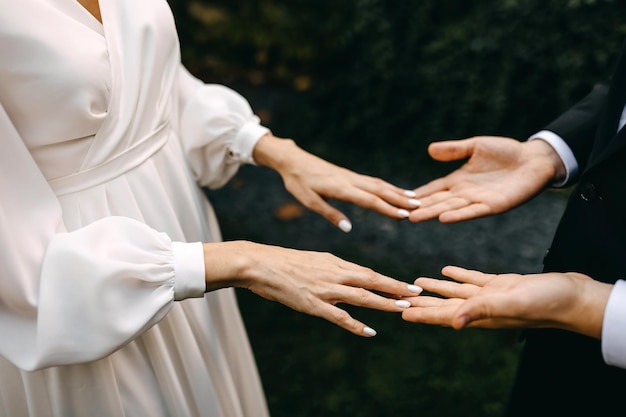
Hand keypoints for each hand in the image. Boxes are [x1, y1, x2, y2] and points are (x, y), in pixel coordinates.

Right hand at [204, 241, 421, 336]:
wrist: (260, 263)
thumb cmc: (283, 262)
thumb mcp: (313, 261)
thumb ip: (331, 270)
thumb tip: (347, 276)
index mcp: (334, 262)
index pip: (367, 272)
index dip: (389, 280)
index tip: (408, 285)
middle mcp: (334, 273)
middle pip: (371, 280)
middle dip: (396, 288)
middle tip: (417, 293)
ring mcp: (325, 289)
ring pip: (361, 296)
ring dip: (384, 302)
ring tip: (403, 308)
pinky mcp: (313, 303)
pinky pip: (339, 316)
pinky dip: (356, 325)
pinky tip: (370, 331)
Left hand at [253, 134, 419, 231]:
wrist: (293, 160)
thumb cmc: (298, 183)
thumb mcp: (310, 201)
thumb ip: (330, 214)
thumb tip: (349, 228)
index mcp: (340, 188)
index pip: (368, 200)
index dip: (387, 208)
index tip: (403, 215)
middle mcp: (350, 180)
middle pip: (379, 190)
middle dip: (400, 199)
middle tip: (419, 207)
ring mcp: (351, 176)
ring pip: (378, 184)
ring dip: (397, 192)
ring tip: (415, 199)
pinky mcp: (350, 175)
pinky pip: (372, 181)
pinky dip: (387, 186)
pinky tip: (395, 191)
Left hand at [401, 266, 610, 338]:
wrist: (572, 296)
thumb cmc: (545, 302)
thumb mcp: (511, 303)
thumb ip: (482, 310)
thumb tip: (455, 323)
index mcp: (481, 314)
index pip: (443, 314)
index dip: (421, 313)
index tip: (399, 311)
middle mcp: (482, 307)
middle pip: (444, 305)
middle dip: (421, 302)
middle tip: (399, 297)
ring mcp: (491, 296)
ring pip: (456, 292)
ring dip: (436, 288)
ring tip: (416, 283)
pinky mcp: (501, 285)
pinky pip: (473, 280)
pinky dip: (458, 276)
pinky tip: (446, 271)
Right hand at [409, 136, 564, 222]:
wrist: (535, 159)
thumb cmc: (506, 151)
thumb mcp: (475, 146)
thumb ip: (454, 150)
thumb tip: (429, 150)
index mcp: (459, 180)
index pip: (433, 189)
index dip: (418, 194)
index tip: (398, 198)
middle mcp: (465, 192)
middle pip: (437, 201)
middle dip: (419, 207)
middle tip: (399, 213)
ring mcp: (478, 200)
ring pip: (450, 208)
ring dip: (432, 214)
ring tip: (414, 218)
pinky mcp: (493, 205)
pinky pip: (472, 211)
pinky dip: (458, 215)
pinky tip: (444, 218)